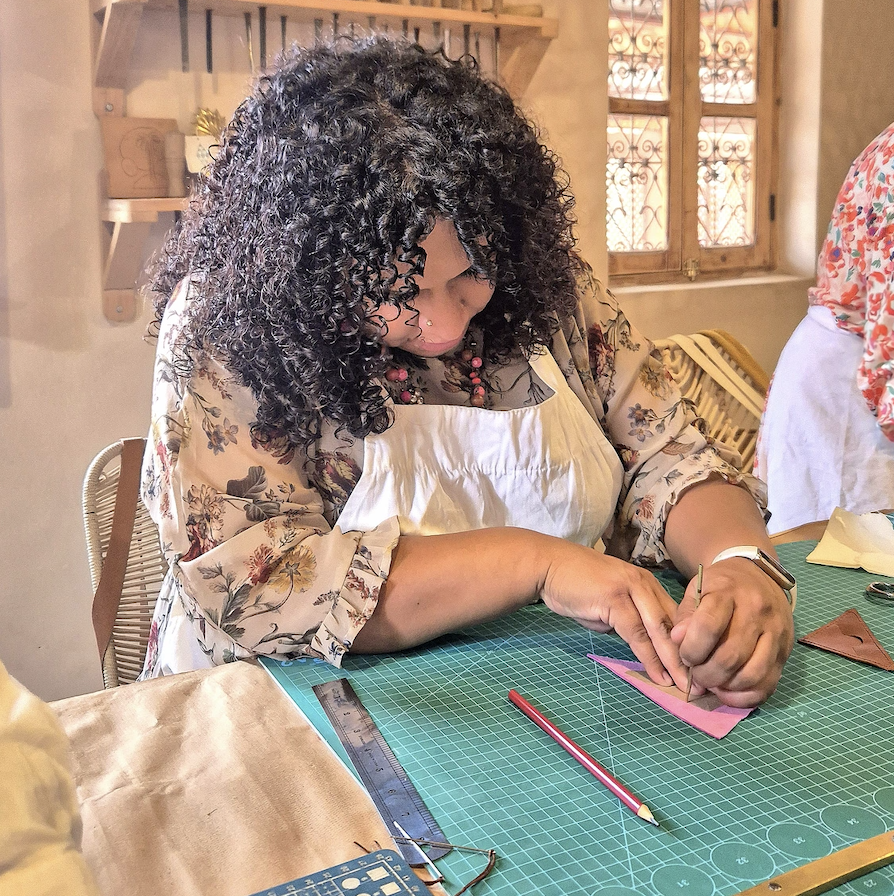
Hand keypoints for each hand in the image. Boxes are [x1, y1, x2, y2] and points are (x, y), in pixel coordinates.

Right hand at [540, 544, 689, 689]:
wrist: (549, 566)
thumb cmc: (576, 585)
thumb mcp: (609, 603)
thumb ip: (628, 621)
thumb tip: (641, 644)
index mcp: (647, 584)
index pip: (676, 617)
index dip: (688, 644)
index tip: (698, 669)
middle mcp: (644, 584)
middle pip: (674, 624)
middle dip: (690, 656)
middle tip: (703, 684)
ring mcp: (630, 589)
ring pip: (659, 630)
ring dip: (674, 661)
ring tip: (686, 686)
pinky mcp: (614, 599)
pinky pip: (637, 634)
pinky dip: (649, 657)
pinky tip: (658, 675)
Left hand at [671, 557, 794, 706]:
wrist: (758, 576)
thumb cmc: (721, 586)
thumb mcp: (697, 589)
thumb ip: (685, 614)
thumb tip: (677, 640)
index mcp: (729, 593)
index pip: (708, 627)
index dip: (691, 649)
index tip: (685, 656)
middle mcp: (757, 612)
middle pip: (730, 657)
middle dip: (706, 674)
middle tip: (696, 674)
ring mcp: (776, 633)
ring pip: (752, 674)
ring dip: (726, 687)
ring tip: (711, 682)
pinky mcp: (786, 651)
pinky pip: (769, 684)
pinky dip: (746, 697)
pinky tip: (728, 691)